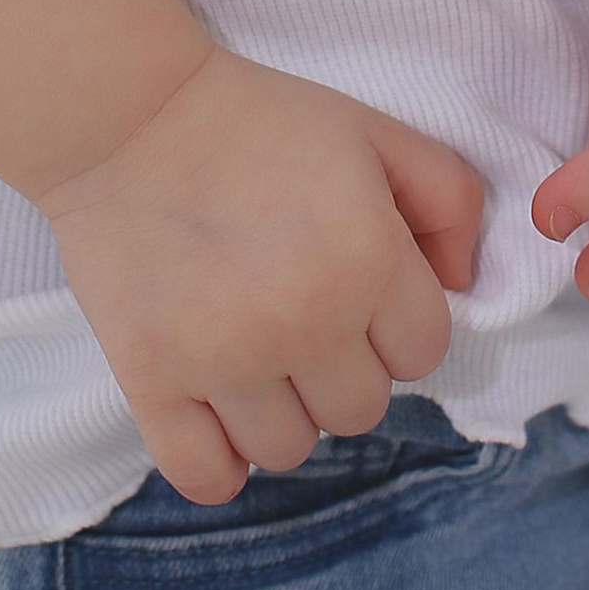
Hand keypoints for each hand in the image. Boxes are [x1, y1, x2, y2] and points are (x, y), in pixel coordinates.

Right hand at [37, 45, 484, 502]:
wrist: (128, 114)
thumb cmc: (258, 120)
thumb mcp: (374, 131)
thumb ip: (449, 199)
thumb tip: (460, 283)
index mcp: (366, 258)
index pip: (424, 351)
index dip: (397, 318)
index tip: (358, 283)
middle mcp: (302, 321)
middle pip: (360, 410)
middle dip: (342, 365)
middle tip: (301, 308)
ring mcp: (223, 359)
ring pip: (289, 450)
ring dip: (281, 409)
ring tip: (253, 347)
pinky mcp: (151, 380)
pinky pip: (206, 475)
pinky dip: (217, 459)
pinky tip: (216, 408)